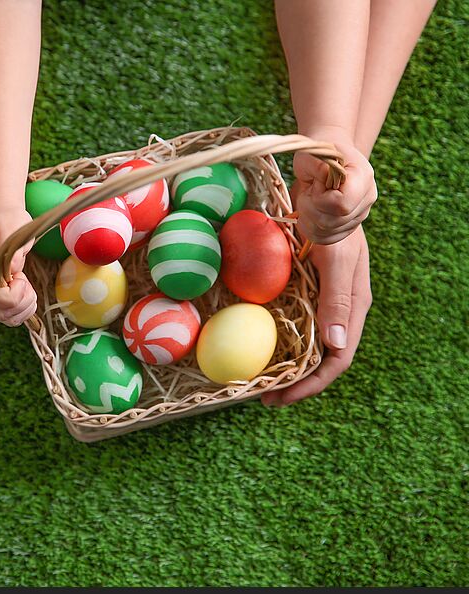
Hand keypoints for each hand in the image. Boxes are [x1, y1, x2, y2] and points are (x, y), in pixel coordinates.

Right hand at [0, 208, 36, 326]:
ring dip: (23, 308)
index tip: (22, 277)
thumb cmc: (6, 219)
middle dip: (20, 303)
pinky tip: (26, 293)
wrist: (0, 217)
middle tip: (27, 281)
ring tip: (28, 287)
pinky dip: (22, 310)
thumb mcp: (12, 225)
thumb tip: (15, 268)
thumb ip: (13, 247)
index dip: (12, 296)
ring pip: (3, 316)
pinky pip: (7, 314)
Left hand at [263, 225, 371, 405]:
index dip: (311, 385)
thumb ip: (337, 301)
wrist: (324, 186)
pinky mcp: (302, 287)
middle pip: (318, 359)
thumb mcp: (336, 261)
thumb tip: (335, 345)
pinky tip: (249, 341)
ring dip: (281, 363)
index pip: (336, 360)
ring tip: (254, 377)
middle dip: (293, 382)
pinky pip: (288, 320)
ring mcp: (319, 299)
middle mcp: (337, 309)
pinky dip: (272, 336)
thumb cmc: (334, 222)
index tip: (280, 398)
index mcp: (352, 308)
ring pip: (302, 342)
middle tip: (260, 395)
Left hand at [293, 128, 376, 244]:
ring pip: (326, 233)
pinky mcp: (348, 226)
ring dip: (308, 218)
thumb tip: (324, 179)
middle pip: (331, 222)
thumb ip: (319, 165)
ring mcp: (360, 215)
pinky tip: (308, 214)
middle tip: (310, 191)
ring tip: (310, 199)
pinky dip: (311, 230)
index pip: (341, 205)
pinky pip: (326, 239)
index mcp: (363, 178)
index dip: (321, 199)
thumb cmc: (319, 152)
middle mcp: (367, 199)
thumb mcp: (314, 153)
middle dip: (310, 208)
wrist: (328, 157)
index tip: (317, 184)